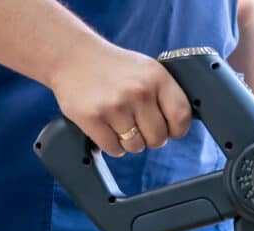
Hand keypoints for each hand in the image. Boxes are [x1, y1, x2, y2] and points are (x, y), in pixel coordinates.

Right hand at [48, 42, 191, 156]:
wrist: (72, 57)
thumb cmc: (113, 68)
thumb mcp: (146, 70)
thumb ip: (164, 94)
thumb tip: (180, 126)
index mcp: (156, 77)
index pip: (181, 117)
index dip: (176, 129)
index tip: (168, 129)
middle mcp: (138, 91)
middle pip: (158, 138)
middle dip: (149, 137)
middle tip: (137, 125)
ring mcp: (115, 106)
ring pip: (135, 147)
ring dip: (128, 141)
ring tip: (118, 122)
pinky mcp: (93, 119)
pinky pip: (114, 150)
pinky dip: (111, 144)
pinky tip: (106, 127)